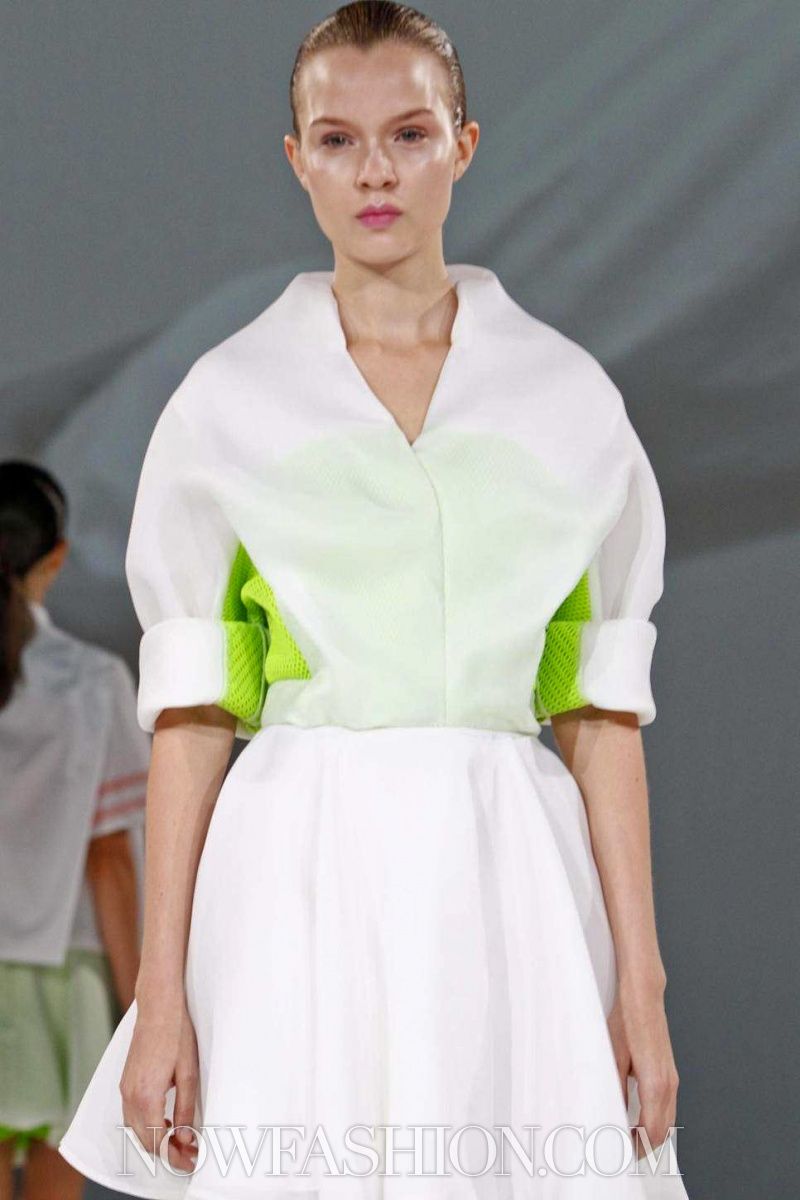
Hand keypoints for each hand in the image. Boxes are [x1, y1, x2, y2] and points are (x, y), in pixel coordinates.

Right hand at [119, 998, 199, 1173]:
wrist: (158, 1006)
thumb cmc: (177, 1034)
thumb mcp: (189, 1073)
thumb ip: (185, 1109)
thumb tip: (185, 1137)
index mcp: (147, 1096)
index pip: (157, 1142)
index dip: (175, 1156)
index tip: (192, 1160)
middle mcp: (130, 1096)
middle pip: (144, 1141)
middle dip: (166, 1153)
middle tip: (189, 1154)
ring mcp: (124, 1089)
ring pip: (135, 1130)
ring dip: (155, 1141)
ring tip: (180, 1140)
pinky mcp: (125, 1082)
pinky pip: (131, 1116)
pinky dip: (146, 1126)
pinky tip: (165, 1122)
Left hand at [607, 987, 679, 1160]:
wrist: (644, 998)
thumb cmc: (627, 1023)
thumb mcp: (613, 1057)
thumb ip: (616, 1089)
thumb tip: (613, 1114)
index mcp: (655, 1084)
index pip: (651, 1131)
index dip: (638, 1147)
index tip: (621, 1152)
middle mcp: (669, 1085)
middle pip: (663, 1132)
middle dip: (646, 1147)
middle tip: (622, 1150)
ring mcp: (672, 1080)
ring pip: (668, 1121)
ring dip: (652, 1135)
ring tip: (628, 1138)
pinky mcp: (671, 1074)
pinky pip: (668, 1107)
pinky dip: (657, 1121)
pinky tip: (639, 1120)